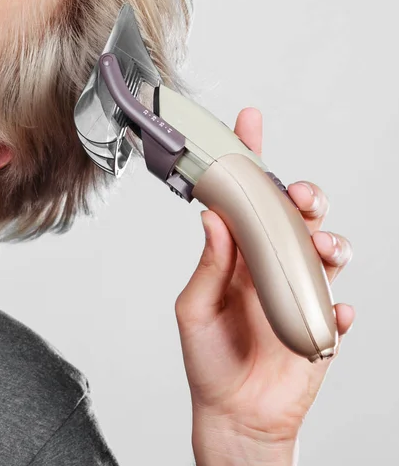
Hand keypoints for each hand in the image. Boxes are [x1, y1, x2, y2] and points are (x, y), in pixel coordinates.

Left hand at [175, 108, 353, 465]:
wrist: (234, 414)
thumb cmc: (209, 359)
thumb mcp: (195, 309)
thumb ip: (208, 265)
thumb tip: (212, 217)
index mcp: (238, 255)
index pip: (244, 198)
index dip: (248, 159)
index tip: (248, 123)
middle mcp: (270, 265)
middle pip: (295, 216)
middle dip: (303, 196)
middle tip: (299, 198)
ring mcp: (298, 291)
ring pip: (327, 250)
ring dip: (331, 243)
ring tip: (322, 252)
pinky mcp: (320, 322)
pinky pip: (341, 305)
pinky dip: (341, 305)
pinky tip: (332, 313)